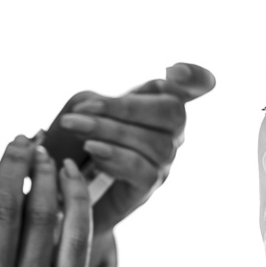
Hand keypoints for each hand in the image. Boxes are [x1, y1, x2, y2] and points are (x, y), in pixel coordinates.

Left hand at [56, 62, 215, 234]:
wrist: (69, 196)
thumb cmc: (79, 146)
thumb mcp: (85, 115)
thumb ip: (93, 101)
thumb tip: (89, 103)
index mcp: (161, 107)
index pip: (194, 88)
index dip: (195, 77)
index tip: (174, 69)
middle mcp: (171, 135)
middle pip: (172, 112)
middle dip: (127, 106)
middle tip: (83, 107)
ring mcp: (163, 163)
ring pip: (155, 143)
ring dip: (110, 130)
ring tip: (75, 127)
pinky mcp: (147, 189)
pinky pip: (142, 170)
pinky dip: (115, 157)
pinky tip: (92, 149)